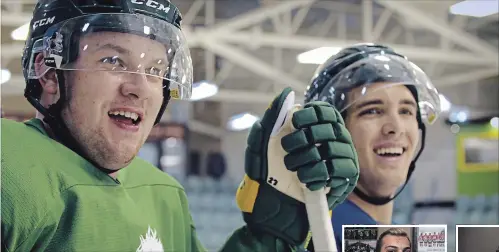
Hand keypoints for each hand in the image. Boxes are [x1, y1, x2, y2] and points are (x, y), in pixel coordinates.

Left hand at [235, 87, 358, 245]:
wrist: (272, 211)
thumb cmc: (266, 176)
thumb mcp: (261, 146)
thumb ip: (271, 118)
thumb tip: (286, 93)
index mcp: (314, 131)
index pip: (325, 111)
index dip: (311, 113)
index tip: (295, 121)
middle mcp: (332, 142)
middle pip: (330, 127)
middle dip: (305, 137)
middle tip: (288, 149)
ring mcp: (341, 161)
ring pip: (334, 148)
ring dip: (308, 158)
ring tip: (293, 169)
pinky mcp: (345, 181)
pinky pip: (340, 170)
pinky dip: (318, 174)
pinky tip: (305, 181)